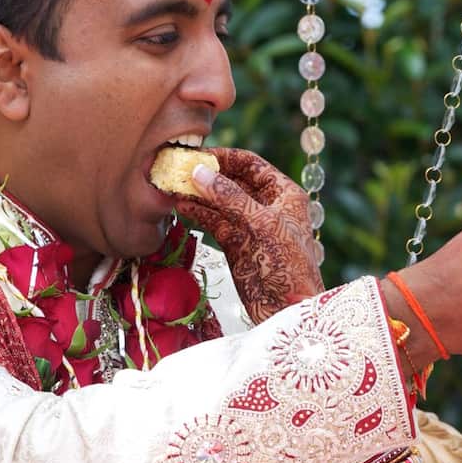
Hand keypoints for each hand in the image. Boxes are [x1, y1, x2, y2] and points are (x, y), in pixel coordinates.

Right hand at [175, 148, 322, 324]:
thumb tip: (199, 172)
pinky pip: (214, 221)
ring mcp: (249, 225)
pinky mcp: (235, 243)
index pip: (251, 164)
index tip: (197, 155)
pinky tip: (180, 206)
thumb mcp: (261, 223)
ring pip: (220, 202)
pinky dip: (198, 213)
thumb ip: (230, 197)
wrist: (288, 307)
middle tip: (178, 170)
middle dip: (207, 176)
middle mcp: (266, 205)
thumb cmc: (287, 263)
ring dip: (198, 194)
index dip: (224, 158)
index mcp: (283, 193)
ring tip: (173, 186)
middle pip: (232, 181)